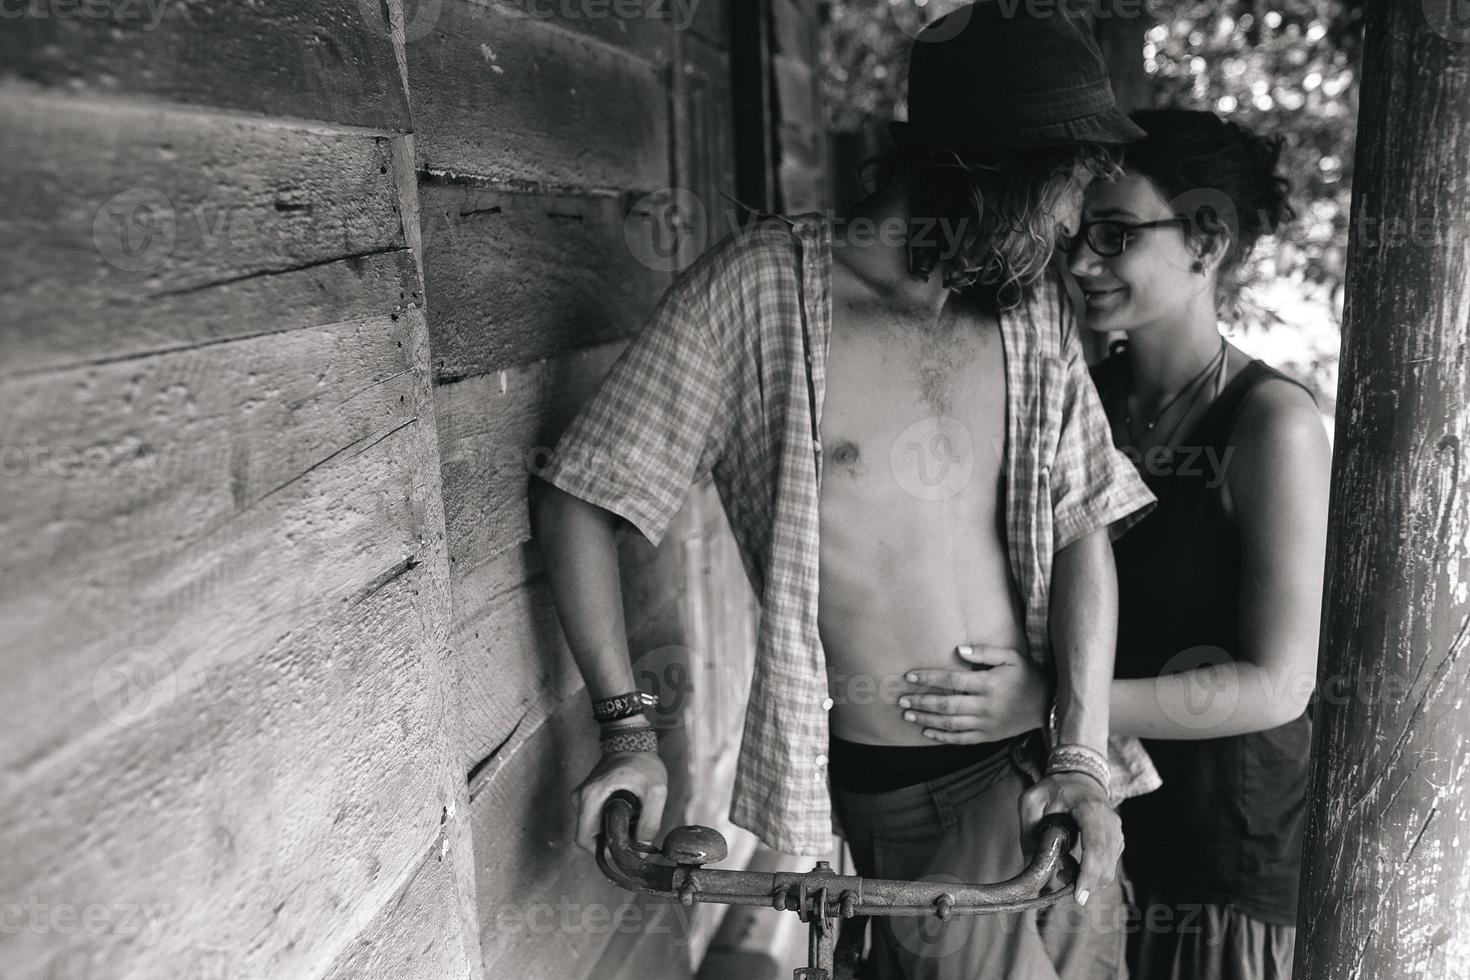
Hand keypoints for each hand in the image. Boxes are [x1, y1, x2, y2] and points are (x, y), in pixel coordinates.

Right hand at [572, 751, 666, 854]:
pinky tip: (625, 814)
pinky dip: (606, 823)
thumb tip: (641, 847)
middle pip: (587, 837)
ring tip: (631, 821)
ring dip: (608, 832)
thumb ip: (650, 822)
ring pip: (590, 829)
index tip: (623, 849)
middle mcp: (579, 798)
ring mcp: (580, 797)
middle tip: (631, 836)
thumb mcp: (656, 792)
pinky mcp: (586, 796)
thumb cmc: (642, 764)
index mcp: (591, 797)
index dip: (603, 851)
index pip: (584, 840)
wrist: (633, 742)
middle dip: (608, 842)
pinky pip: (593, 820)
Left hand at [898, 645, 1051, 742]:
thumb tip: (959, 650)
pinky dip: (942, 737)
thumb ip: (986, 652)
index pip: (952, 680)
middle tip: (901, 699)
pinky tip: (927, 731)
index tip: (909, 676)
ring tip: (907, 714)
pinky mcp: (987, 736)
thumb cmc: (1027, 676)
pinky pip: (961, 739)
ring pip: (950, 723)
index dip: (928, 678)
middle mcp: (985, 706)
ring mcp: (985, 724)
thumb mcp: (1012, 657)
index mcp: (989, 684)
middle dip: (921, 701)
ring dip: (926, 719)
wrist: (1047, 705)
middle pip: (946, 704)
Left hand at [1018, 772, 1121, 906]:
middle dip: (1083, 881)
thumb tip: (1030, 867)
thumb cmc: (1054, 789)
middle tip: (1059, 876)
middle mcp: (1110, 822)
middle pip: (1104, 864)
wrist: (1079, 778)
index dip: (1088, 873)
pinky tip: (1073, 863)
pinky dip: (1091, 873)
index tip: (1079, 897)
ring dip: (1086, 878)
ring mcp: (1116, 832)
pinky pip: (1108, 866)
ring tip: (1063, 865)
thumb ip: (1028, 832)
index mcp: (1089, 808)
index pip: (1095, 845)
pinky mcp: (1117, 841)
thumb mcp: (1032, 802)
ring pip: (1108, 870)